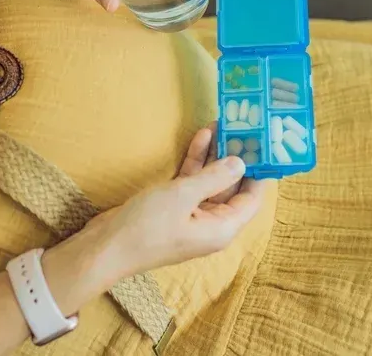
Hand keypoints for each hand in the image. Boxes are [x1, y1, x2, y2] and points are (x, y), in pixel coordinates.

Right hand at [82, 125, 267, 281]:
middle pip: (232, 187)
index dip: (260, 172)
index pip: (252, 199)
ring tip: (223, 124)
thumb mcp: (183, 196)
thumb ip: (214, 177)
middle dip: (236, 157)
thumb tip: (241, 163)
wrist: (105, 247)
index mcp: (222, 228)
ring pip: (210, 181)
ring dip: (215, 154)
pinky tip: (201, 137)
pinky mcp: (173, 208)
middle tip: (245, 126)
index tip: (265, 145)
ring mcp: (191, 215)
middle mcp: (211, 223)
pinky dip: (195, 162)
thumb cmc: (147, 226)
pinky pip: (192, 182)